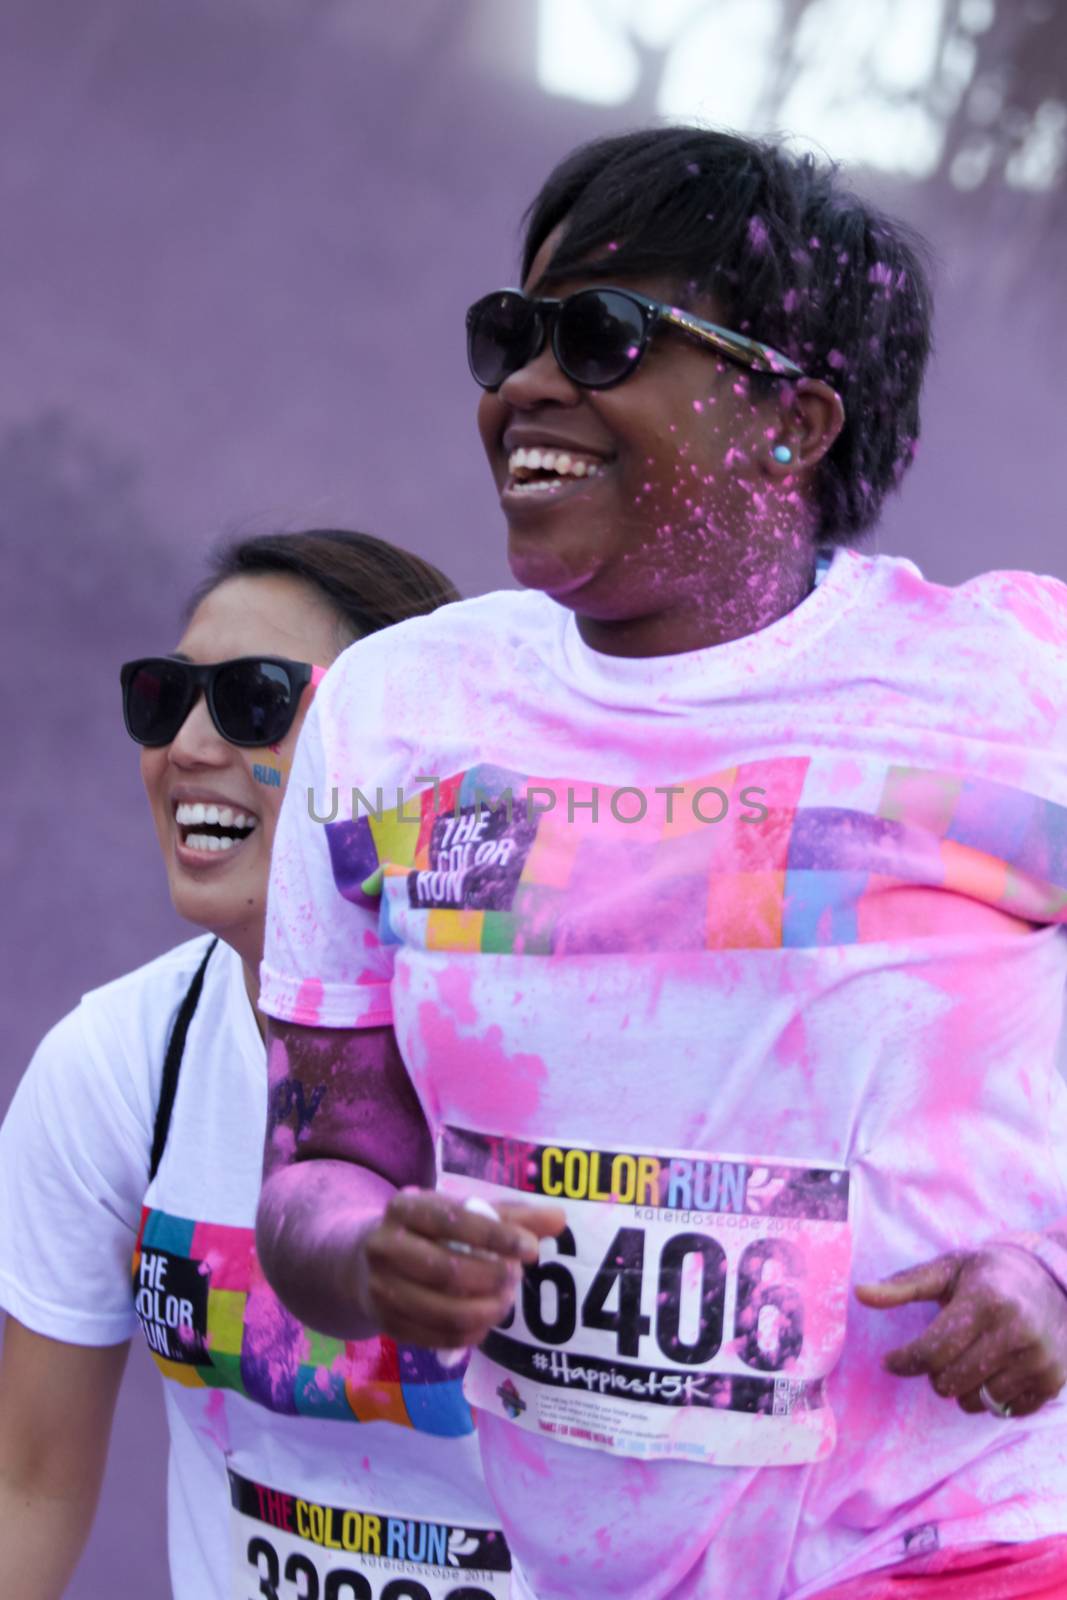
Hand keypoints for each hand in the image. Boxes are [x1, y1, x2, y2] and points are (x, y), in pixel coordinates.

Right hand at [358, 1190, 566, 1350]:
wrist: (364, 1261)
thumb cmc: (426, 1231)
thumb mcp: (460, 1213)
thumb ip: (509, 1215)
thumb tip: (559, 1218)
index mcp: (405, 1208)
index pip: (454, 1220)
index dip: (497, 1237)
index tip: (531, 1249)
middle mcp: (385, 1247)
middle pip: (449, 1272)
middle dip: (494, 1279)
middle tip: (514, 1277)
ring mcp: (382, 1289)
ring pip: (446, 1311)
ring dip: (487, 1310)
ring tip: (504, 1300)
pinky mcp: (387, 1324)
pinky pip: (439, 1338)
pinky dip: (472, 1333)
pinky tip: (485, 1320)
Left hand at [855, 1246, 1066, 1418]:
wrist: (1053, 1281)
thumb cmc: (988, 1275)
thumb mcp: (946, 1270)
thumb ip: (902, 1286)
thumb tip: (860, 1293)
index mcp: (986, 1300)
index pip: (932, 1351)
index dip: (903, 1361)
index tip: (890, 1361)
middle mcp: (1017, 1330)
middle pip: (949, 1381)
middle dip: (933, 1372)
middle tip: (940, 1352)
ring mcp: (1039, 1359)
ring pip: (975, 1402)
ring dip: (960, 1387)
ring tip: (967, 1359)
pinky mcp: (1053, 1381)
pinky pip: (1004, 1411)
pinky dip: (988, 1398)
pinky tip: (992, 1370)